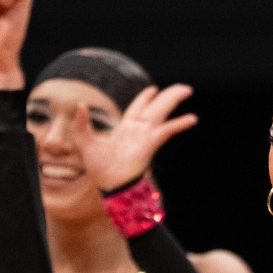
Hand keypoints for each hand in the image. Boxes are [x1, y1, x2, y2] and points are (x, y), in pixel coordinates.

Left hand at [75, 84, 197, 192]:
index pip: (137, 108)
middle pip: (155, 107)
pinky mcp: (150, 143)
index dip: (145, 98)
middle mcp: (138, 130)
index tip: (153, 89)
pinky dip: (179, 124)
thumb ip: (81, 124)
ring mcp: (145, 136)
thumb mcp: (83, 142)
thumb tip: (81, 104)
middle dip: (168, 96)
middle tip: (183, 88)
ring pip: (161, 112)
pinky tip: (192, 118)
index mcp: (125, 129)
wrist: (108, 183)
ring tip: (187, 90)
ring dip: (173, 99)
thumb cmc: (97, 168)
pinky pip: (167, 131)